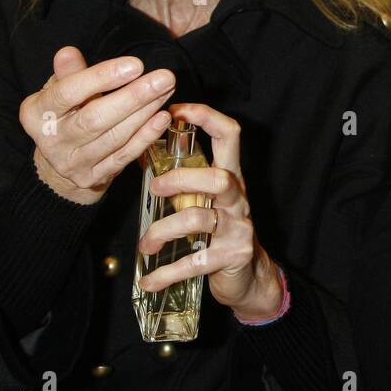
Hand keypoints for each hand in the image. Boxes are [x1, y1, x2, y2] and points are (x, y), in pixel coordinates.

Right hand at [21, 46, 174, 204]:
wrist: (61, 160)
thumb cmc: (64, 114)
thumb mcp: (59, 91)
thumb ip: (68, 73)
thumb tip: (68, 53)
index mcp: (36, 114)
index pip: (68, 93)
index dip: (101, 78)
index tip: (136, 65)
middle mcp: (51, 141)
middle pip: (95, 118)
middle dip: (133, 96)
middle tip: (164, 78)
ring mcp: (72, 163)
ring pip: (114, 137)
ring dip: (145, 112)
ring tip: (166, 91)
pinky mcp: (92, 177)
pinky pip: (124, 156)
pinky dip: (146, 137)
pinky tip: (162, 118)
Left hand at [135, 102, 282, 319]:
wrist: (249, 276)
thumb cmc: (219, 230)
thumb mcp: (205, 199)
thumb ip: (183, 178)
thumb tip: (142, 149)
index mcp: (230, 176)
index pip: (229, 135)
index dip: (206, 117)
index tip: (175, 110)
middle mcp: (238, 198)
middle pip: (218, 178)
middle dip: (181, 179)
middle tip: (154, 187)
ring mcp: (238, 228)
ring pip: (198, 219)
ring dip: (162, 231)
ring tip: (144, 245)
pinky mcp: (232, 257)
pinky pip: (195, 262)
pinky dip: (166, 273)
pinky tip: (149, 280)